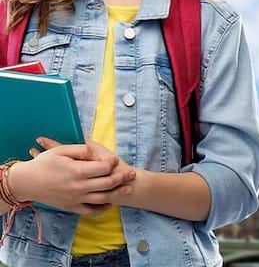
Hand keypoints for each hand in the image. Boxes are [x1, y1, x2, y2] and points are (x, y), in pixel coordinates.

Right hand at [9, 137, 135, 215]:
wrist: (26, 183)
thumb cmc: (43, 163)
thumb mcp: (61, 151)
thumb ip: (81, 150)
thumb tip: (96, 152)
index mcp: (77, 171)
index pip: (102, 167)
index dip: (113, 162)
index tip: (116, 159)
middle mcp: (78, 187)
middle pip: (107, 183)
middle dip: (122, 178)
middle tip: (132, 173)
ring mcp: (75, 199)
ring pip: (102, 198)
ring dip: (118, 193)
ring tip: (129, 188)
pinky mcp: (71, 207)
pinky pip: (91, 210)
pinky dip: (103, 208)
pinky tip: (111, 203)